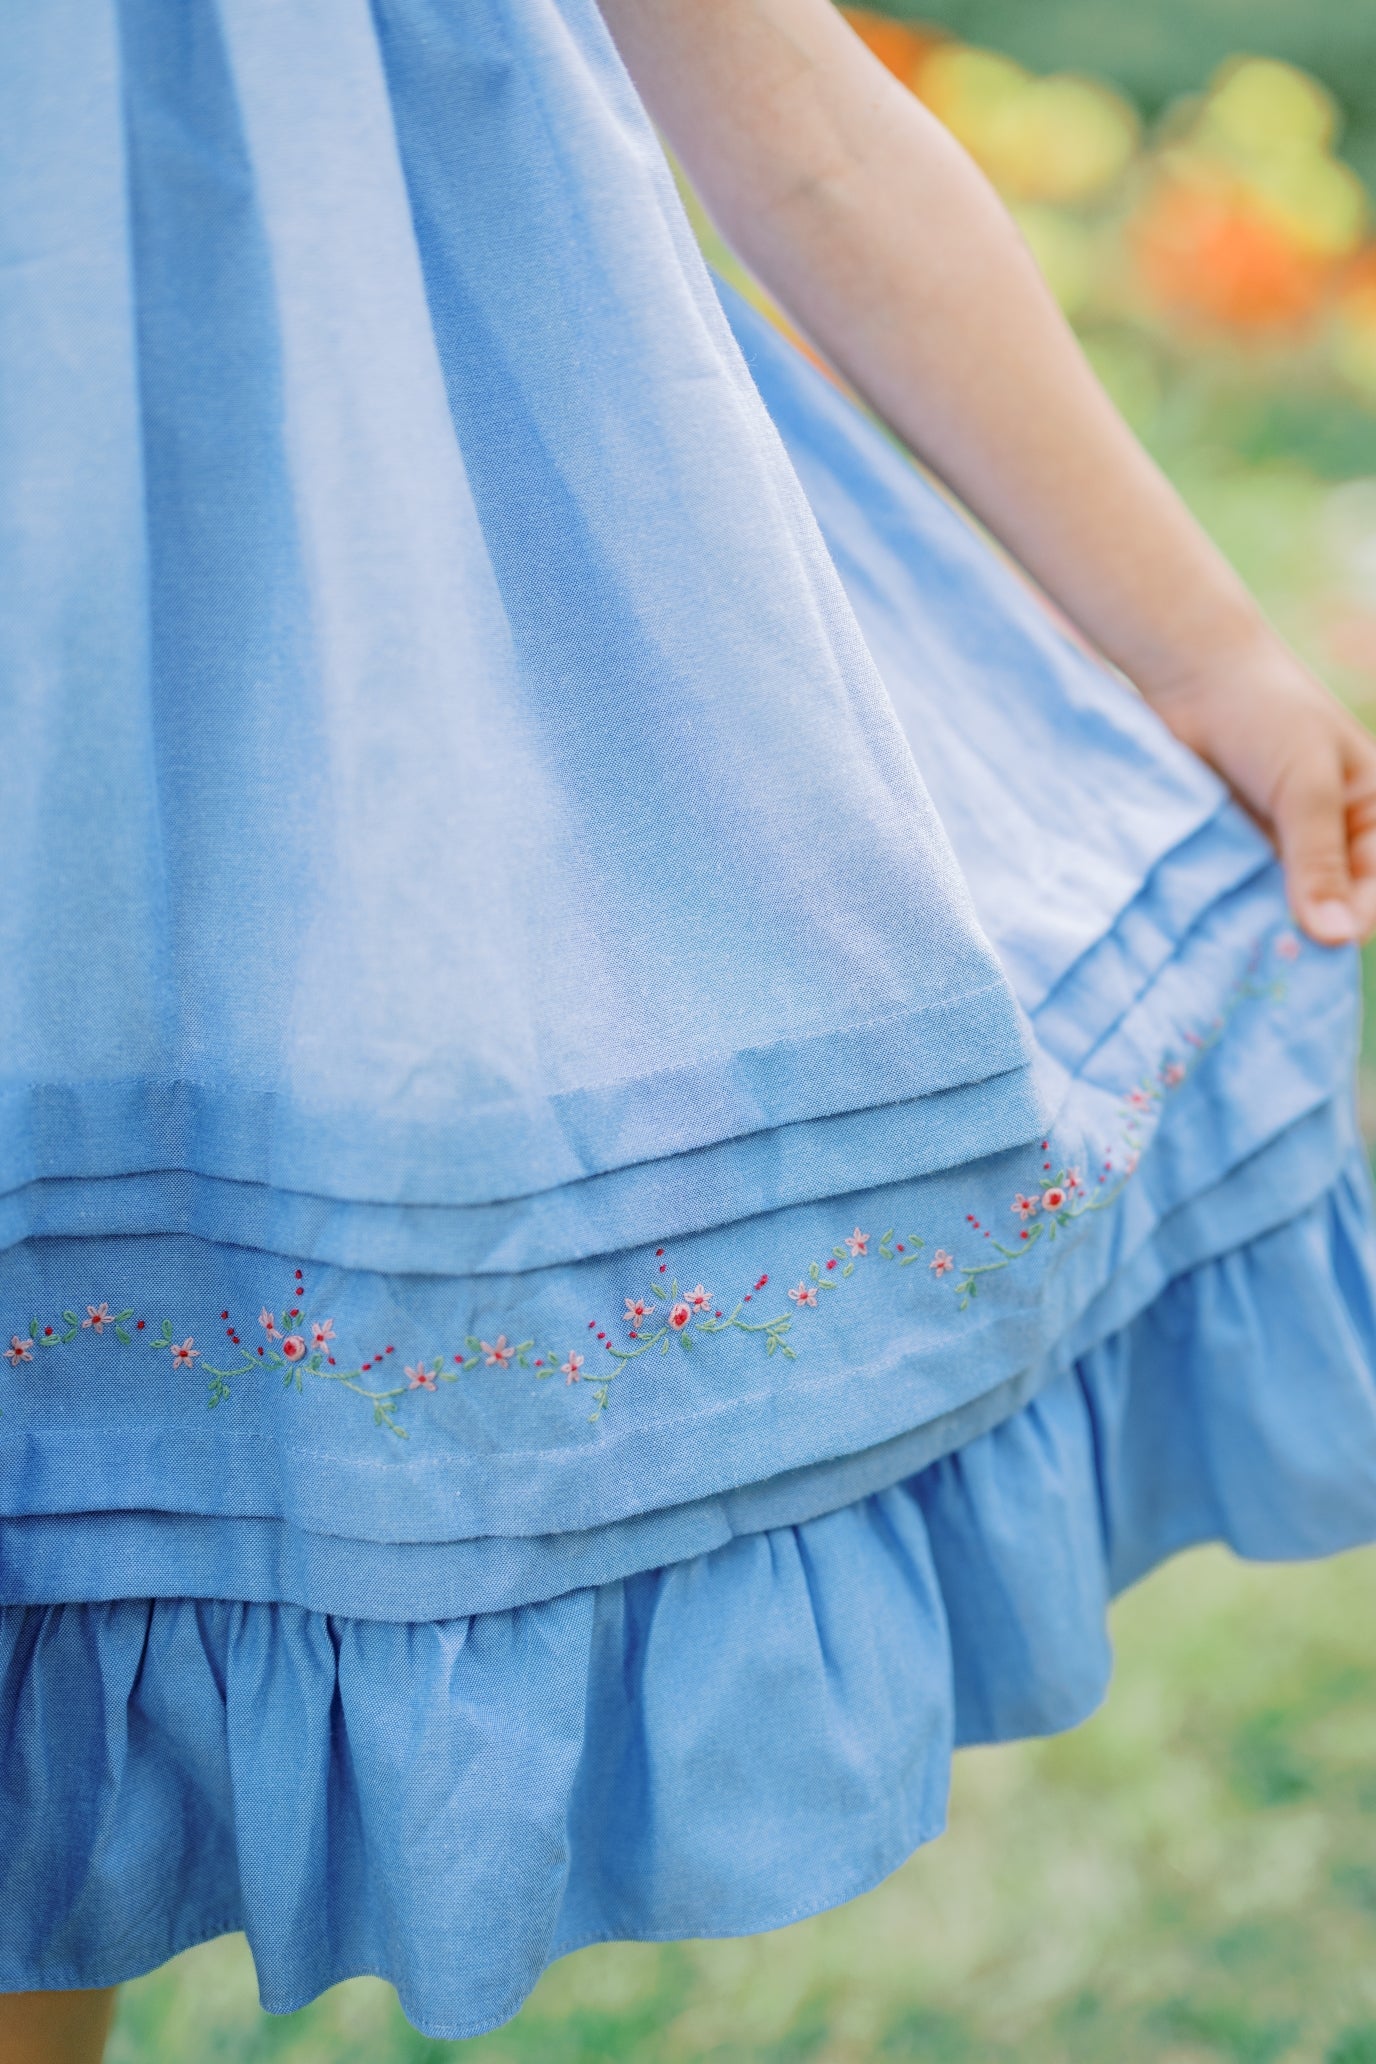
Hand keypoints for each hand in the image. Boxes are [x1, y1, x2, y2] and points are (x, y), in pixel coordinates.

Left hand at [1148, 639, 1375, 945]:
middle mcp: (1331, 841)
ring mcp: (1279, 850)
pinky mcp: (1234, 853)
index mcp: (1373, 819)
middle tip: (1276, 962)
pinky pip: (1238, 896)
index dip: (1355, 922)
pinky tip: (1212, 935)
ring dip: (1264, 931)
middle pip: (1330, 910)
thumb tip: (1339, 938)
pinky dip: (1229, 914)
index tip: (1321, 948)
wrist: (1192, 674)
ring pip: (1281, 910)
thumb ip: (1317, 860)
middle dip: (1306, 935)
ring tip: (1242, 954)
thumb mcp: (1304, 785)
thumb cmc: (1267, 713)